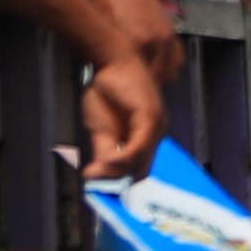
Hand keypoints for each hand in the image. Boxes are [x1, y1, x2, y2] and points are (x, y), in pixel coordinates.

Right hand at [78, 49, 163, 180]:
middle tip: (96, 185)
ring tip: (95, 176)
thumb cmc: (107, 89)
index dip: (122, 180)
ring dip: (117, 171)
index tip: (104, 192)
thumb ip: (104, 151)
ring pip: (140, 160)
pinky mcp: (150, 117)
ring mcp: (156, 126)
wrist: (111, 58)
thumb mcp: (100, 127)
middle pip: (140, 169)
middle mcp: (156, 134)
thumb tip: (94, 176)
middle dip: (118, 180)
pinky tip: (107, 163)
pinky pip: (140, 145)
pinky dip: (124, 157)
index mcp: (146, 137)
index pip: (139, 169)